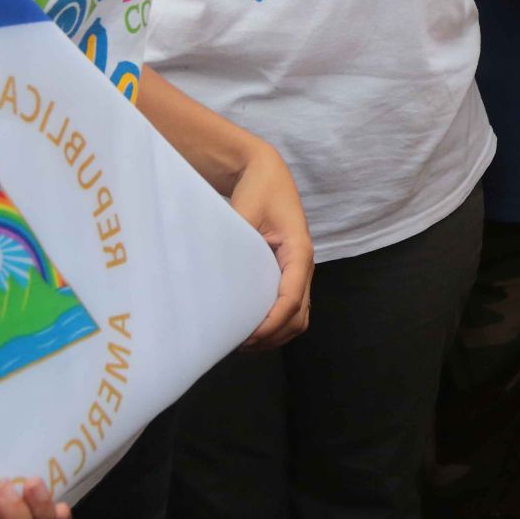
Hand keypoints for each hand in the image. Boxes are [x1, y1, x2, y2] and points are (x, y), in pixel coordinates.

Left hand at [229, 144, 312, 349]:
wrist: (268, 173)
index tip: (247, 337)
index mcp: (299, 251)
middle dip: (273, 335)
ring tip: (246, 342)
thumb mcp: (245, 213)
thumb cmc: (259, 189)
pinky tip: (255, 327)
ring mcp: (300, 270)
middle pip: (299, 316)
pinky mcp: (292, 272)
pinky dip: (278, 324)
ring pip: (300, 316)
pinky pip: (294, 307)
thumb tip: (215, 278)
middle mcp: (305, 264)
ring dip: (277, 334)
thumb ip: (236, 244)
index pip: (291, 299)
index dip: (270, 324)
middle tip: (241, 344)